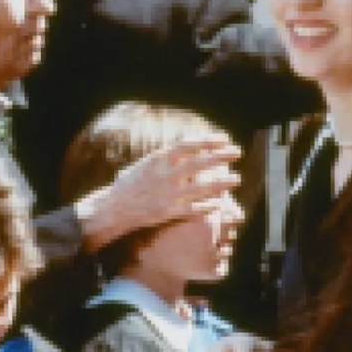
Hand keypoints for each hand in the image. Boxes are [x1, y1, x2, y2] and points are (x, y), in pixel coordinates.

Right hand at [77, 138, 242, 251]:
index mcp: (157, 159)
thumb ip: (167, 156)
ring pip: (200, 188)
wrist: (114, 209)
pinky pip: (192, 209)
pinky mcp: (167, 213)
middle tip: (237, 152)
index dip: (207, 141)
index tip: (224, 139)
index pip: (187, 145)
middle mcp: (163, 176)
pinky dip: (208, 205)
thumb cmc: (132, 183)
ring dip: (221, 183)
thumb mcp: (146, 163)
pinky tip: (221, 202)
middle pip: (198, 164)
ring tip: (236, 179)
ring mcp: (166, 195)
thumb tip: (190, 143)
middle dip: (220, 157)